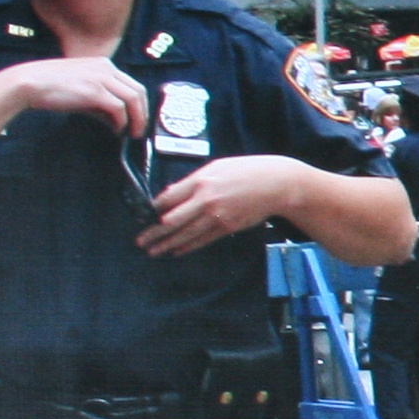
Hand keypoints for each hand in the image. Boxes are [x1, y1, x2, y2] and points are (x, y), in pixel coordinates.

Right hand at [12, 56, 147, 136]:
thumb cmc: (51, 87)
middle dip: (142, 113)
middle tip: (139, 130)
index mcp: (104, 64)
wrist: (29, 82)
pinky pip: (118, 108)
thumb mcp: (81, 90)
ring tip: (131, 133)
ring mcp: (101, 78)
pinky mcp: (94, 91)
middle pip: (138, 91)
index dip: (139, 104)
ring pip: (133, 99)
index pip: (132, 84)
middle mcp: (106, 68)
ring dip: (136, 119)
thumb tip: (117, 121)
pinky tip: (116, 130)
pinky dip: (121, 121)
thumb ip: (100, 103)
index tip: (138, 118)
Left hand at [135, 156, 299, 257]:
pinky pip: (203, 240)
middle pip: (172, 219)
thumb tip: (174, 192)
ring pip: (185, 234)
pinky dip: (188, 247)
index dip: (153, 208)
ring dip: (167, 244)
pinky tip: (176, 251)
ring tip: (153, 251)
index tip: (144, 215)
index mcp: (201, 181)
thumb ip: (195, 180)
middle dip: (153, 231)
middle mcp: (205, 200)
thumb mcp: (218, 167)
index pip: (168, 198)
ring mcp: (216, 216)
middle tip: (141, 240)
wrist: (277, 184)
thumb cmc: (249, 171)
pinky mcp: (227, 227)